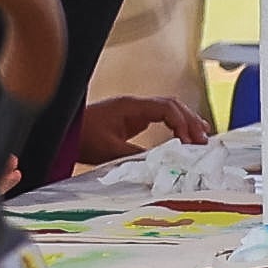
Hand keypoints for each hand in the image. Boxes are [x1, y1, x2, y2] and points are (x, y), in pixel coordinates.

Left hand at [63, 97, 211, 161]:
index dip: (183, 123)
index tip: (189, 141)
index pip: (167, 108)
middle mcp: (135, 105)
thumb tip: (162, 162)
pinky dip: (175, 124)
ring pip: (169, 109)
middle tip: (203, 139)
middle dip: (190, 121)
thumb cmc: (82, 137)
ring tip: (201, 135)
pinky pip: (161, 116)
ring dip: (186, 121)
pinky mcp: (132, 118)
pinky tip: (183, 135)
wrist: (63, 132)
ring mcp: (134, 110)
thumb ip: (136, 155)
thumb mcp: (109, 150)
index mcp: (131, 107)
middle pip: (173, 105)